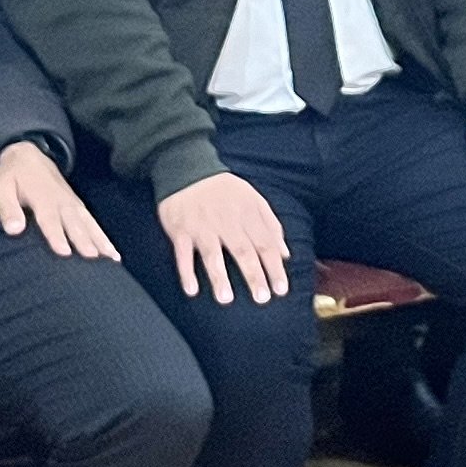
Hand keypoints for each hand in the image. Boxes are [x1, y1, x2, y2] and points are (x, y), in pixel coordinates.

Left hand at [0, 137, 111, 257]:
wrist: (27, 155)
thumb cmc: (11, 175)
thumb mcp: (0, 187)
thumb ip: (7, 208)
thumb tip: (13, 229)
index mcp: (41, 197)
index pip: (49, 219)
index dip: (57, 235)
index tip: (65, 252)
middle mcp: (60, 201)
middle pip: (74, 222)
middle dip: (84, 240)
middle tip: (93, 257)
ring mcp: (72, 203)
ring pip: (88, 223)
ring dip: (100, 240)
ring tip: (111, 258)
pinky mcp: (78, 206)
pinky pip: (93, 222)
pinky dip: (104, 237)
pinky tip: (112, 253)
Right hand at [156, 171, 292, 304]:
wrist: (186, 168)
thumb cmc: (224, 189)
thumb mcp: (253, 199)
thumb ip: (271, 225)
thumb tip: (285, 254)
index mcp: (247, 214)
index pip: (265, 243)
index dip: (274, 267)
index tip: (281, 289)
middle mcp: (226, 221)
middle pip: (242, 251)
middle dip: (253, 275)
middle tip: (261, 298)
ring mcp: (202, 226)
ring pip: (212, 253)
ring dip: (218, 276)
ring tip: (225, 298)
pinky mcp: (180, 230)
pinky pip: (182, 254)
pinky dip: (186, 272)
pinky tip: (192, 290)